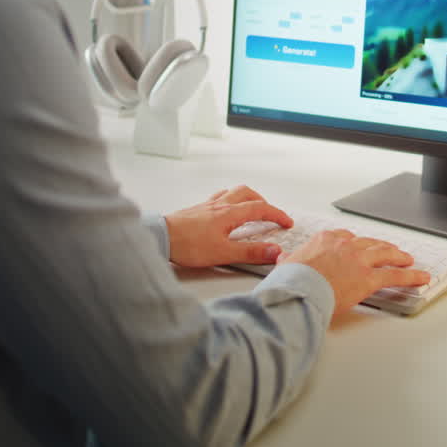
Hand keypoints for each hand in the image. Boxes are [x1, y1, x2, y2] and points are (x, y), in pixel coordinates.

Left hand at [163, 185, 292, 267]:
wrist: (160, 237)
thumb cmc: (186, 245)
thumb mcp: (223, 253)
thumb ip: (250, 253)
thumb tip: (274, 251)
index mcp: (229, 213)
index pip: (260, 208)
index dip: (277, 214)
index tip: (286, 222)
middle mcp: (219, 205)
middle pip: (247, 194)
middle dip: (264, 202)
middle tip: (271, 214)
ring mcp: (207, 205)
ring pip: (232, 193)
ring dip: (246, 198)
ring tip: (251, 209)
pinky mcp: (197, 210)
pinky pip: (218, 198)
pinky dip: (228, 201)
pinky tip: (224, 211)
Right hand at [279, 230, 429, 316]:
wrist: (298, 290)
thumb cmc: (290, 281)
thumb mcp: (285, 265)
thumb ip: (289, 260)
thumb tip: (283, 259)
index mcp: (325, 240)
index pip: (345, 237)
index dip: (355, 243)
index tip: (358, 245)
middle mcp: (345, 246)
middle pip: (369, 243)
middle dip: (382, 247)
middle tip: (391, 250)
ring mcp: (359, 261)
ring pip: (385, 255)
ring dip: (399, 257)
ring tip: (407, 259)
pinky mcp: (368, 279)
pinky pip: (395, 276)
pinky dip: (411, 276)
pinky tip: (421, 277)